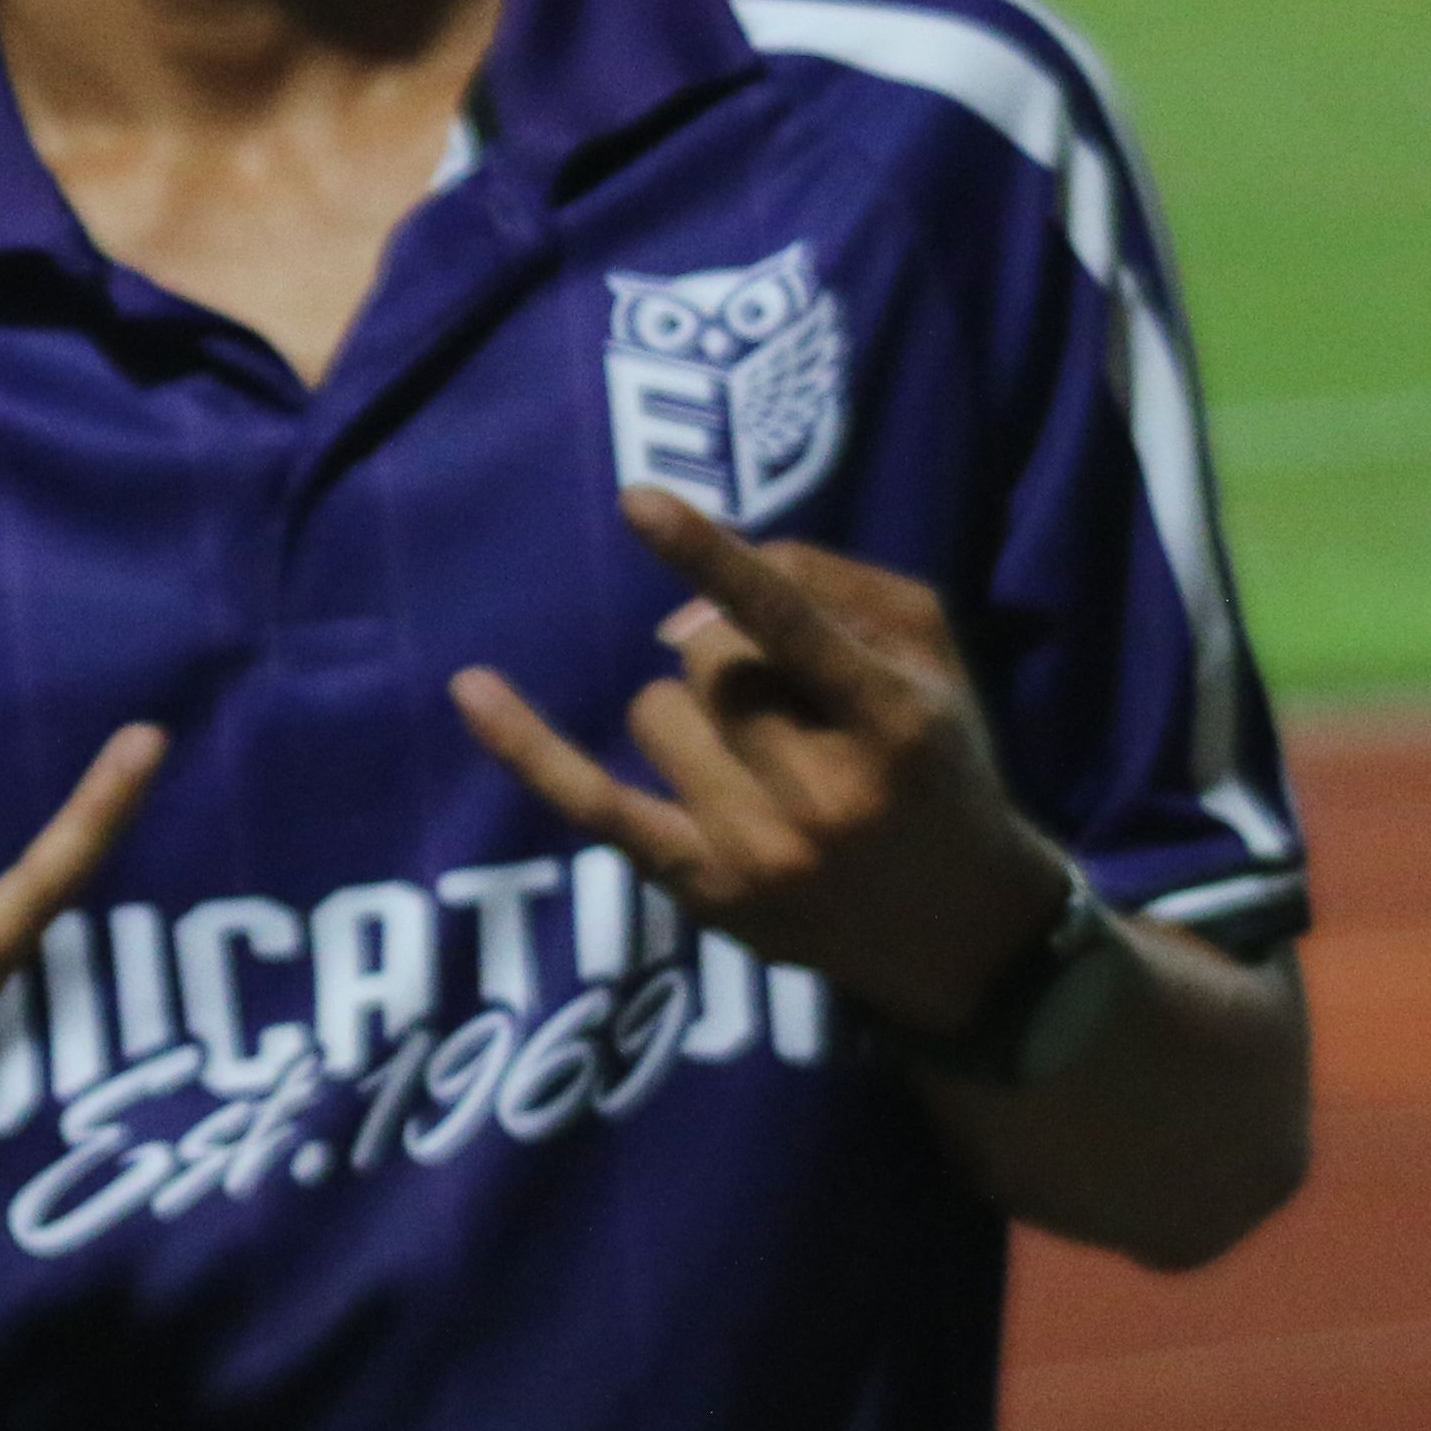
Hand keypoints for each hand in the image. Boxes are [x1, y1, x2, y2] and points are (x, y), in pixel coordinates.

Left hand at [448, 490, 1066, 1035]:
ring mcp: (756, 849)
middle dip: (730, 652)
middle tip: (789, 698)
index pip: (788, 625)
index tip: (638, 500)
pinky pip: (590, 801)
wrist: (959, 930)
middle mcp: (825, 794)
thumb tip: (690, 593)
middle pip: (708, 659)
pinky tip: (471, 689)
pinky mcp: (699, 886)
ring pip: (654, 710)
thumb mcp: (927, 657)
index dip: (709, 558)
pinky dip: (527, 746)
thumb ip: (827, 585)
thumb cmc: (938, 763)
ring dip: (690, 708)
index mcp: (894, 724)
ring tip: (759, 753)